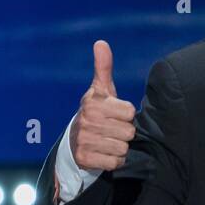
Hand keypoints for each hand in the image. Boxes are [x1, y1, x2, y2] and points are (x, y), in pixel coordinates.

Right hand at [69, 40, 136, 170]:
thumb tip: (101, 43)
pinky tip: (104, 153)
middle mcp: (87, 120)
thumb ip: (103, 67)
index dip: (127, 115)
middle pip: (128, 132)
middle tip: (112, 130)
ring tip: (108, 141)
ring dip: (119, 148)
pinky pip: (115, 162)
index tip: (116, 115)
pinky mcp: (85, 158)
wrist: (74, 141)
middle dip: (124, 133)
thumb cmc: (95, 112)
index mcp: (93, 102)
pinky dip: (113, 160)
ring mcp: (85, 140)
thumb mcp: (100, 90)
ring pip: (123, 148)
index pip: (130, 112)